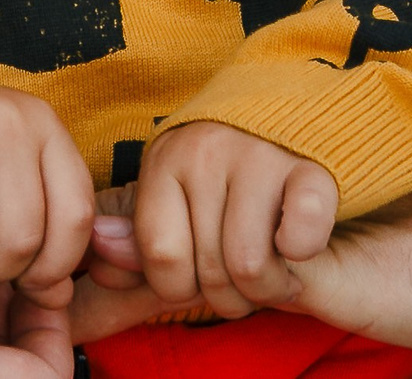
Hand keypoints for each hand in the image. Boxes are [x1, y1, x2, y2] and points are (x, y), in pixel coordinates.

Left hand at [110, 121, 335, 319]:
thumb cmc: (230, 180)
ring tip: (277, 270)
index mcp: (164, 158)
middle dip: (231, 297)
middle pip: (208, 269)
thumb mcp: (177, 205)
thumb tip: (97, 250)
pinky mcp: (313, 164)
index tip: (200, 277)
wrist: (300, 113)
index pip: (160, 255)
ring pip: (249, 265)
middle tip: (246, 278)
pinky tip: (301, 242)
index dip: (182, 286)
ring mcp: (259, 153)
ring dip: (270, 287)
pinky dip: (304, 251)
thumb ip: (137, 244)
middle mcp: (205, 148)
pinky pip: (301, 235)